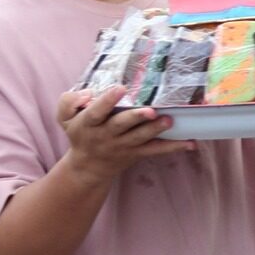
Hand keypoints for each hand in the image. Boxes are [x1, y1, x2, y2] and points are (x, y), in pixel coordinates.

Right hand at [55, 87, 191, 185]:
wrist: (88, 166)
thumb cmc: (80, 133)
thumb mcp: (65, 117)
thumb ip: (69, 102)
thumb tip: (87, 93)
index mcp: (88, 124)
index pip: (96, 112)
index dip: (107, 101)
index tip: (120, 88)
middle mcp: (106, 136)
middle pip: (120, 126)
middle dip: (136, 118)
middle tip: (151, 110)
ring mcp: (123, 146)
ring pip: (140, 138)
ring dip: (155, 130)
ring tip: (169, 120)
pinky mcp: (137, 153)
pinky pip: (156, 150)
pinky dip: (173, 147)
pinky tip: (190, 142)